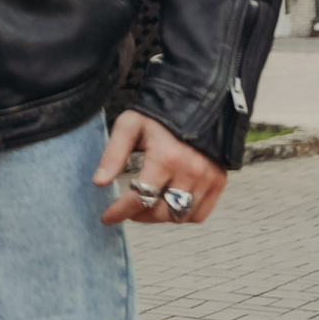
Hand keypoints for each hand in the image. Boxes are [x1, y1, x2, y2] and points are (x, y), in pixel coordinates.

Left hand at [94, 110, 227, 226]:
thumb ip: (113, 155)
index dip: (120, 212)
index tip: (106, 217)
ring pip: (181, 216)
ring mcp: (208, 179)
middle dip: (139, 215)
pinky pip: (200, 213)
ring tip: (147, 205)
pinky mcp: (219, 182)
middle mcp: (190, 172)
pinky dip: (183, 215)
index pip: (140, 197)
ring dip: (160, 217)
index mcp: (166, 157)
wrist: (197, 102)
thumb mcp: (129, 126)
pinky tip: (169, 204)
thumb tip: (99, 183)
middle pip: (161, 212)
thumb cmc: (158, 114)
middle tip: (127, 208)